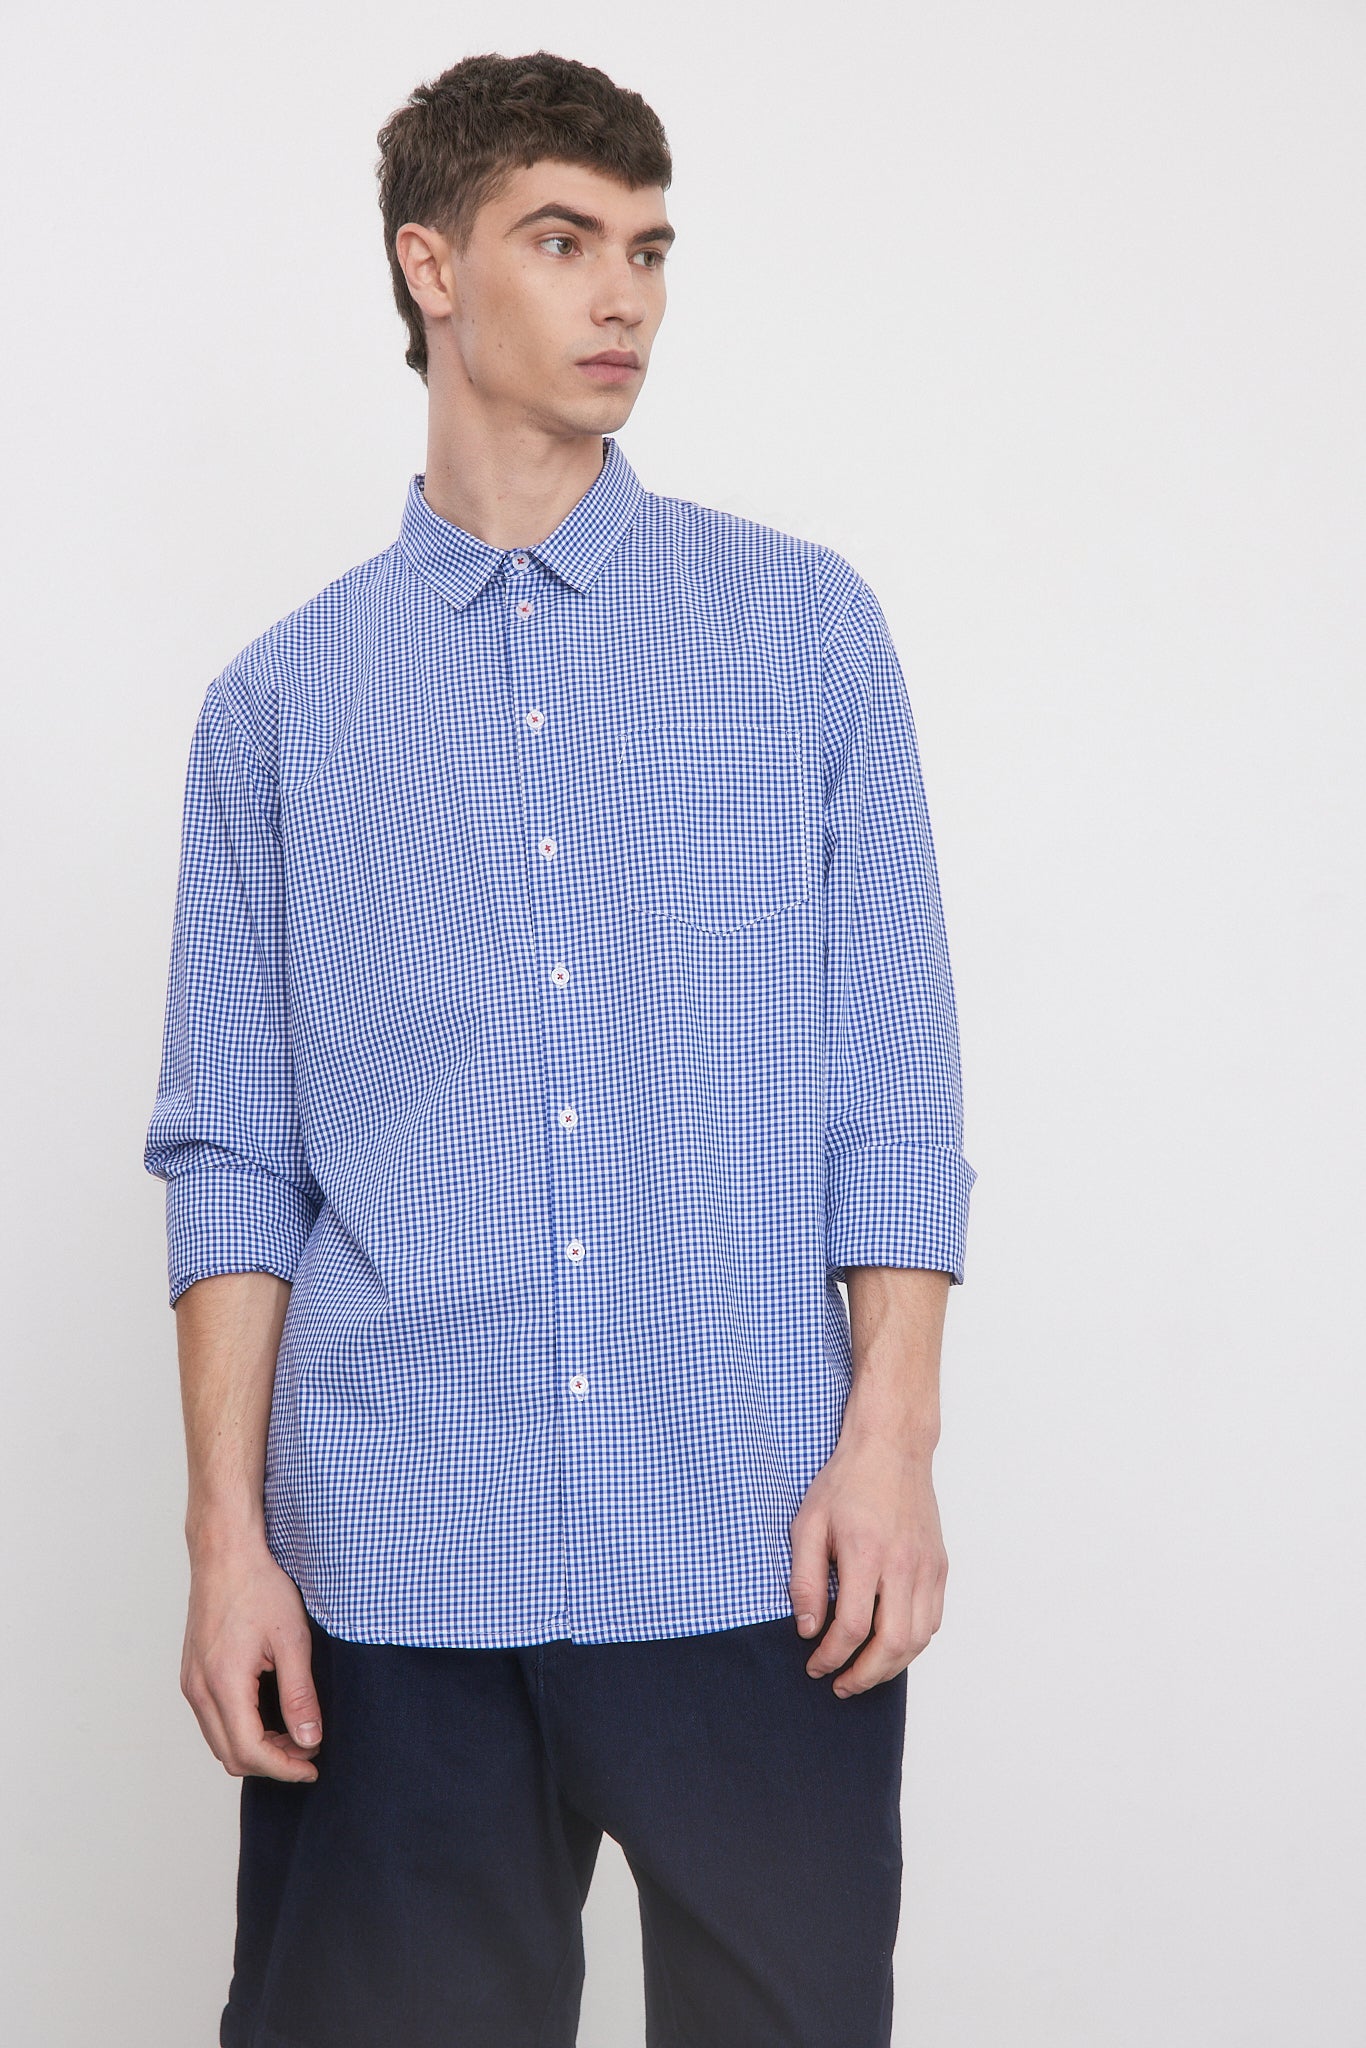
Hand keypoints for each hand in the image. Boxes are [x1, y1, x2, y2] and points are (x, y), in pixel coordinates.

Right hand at [181, 1537, 323, 1781]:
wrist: (226, 1554)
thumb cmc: (259, 1587)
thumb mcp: (292, 1640)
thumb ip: (300, 1694)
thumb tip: (310, 1738)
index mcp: (223, 1683)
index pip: (250, 1750)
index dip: (283, 1767)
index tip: (312, 1767)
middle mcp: (199, 1690)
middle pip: (230, 1755)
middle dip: (271, 1762)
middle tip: (308, 1750)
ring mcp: (191, 1683)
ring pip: (219, 1741)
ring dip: (255, 1748)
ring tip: (294, 1734)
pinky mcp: (192, 1674)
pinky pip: (212, 1720)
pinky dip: (240, 1730)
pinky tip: (269, 1715)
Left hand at [788, 1415, 946, 1696]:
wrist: (892, 1449)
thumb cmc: (846, 1483)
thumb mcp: (808, 1524)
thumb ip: (806, 1580)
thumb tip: (808, 1629)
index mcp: (866, 1552)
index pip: (853, 1626)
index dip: (832, 1656)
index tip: (814, 1665)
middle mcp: (903, 1564)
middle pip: (892, 1643)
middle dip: (864, 1676)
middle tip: (840, 1685)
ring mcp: (927, 1567)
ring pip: (918, 1638)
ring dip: (890, 1667)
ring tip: (863, 1675)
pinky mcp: (940, 1566)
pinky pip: (933, 1620)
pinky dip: (912, 1644)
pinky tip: (890, 1648)